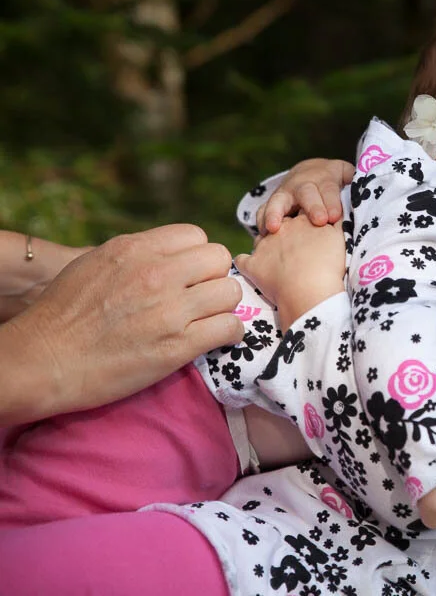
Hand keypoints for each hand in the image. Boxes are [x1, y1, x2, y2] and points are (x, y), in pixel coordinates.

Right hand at [1, 224, 243, 424]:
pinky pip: (229, 328)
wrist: (44, 360)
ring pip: (230, 293)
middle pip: (219, 259)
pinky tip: (216, 338)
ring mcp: (170, 310)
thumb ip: (135, 254)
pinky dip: (229, 334)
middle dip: (213, 277)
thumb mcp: (95, 263)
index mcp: (135, 249)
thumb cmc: (63, 313)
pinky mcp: (178, 346)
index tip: (190, 274)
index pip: (196, 236)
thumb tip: (168, 254)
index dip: (196, 256)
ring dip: (224, 306)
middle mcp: (157, 274)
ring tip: (209, 318)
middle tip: (202, 296)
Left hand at [234, 214, 346, 329]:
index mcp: (301, 220)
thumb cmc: (328, 265)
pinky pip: (243, 260)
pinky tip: (251, 268)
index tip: (310, 236)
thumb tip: (335, 215)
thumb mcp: (339, 237)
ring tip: (278, 264)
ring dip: (266, 248)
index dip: (305, 224)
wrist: (310, 290)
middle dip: (284, 232)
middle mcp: (280, 228)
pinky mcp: (252, 265)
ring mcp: (264, 246)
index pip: (300, 215)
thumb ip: (337, 222)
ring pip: (261, 240)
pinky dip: (245, 263)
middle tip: (295, 250)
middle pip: (279, 225)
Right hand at [257, 158, 354, 234]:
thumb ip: (359, 188)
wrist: (313, 173)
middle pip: (306, 192)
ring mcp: (285, 193)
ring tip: (274, 228)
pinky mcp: (273, 205)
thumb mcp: (349, 180)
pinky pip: (263, 212)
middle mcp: (303, 184)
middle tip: (320, 221)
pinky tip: (262, 237)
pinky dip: (262, 223)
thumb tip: (377, 194)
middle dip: (312, 206)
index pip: (328, 188)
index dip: (331, 201)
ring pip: (278, 200)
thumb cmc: (338, 185)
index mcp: (324, 178)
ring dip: (275, 213)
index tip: (335, 216)